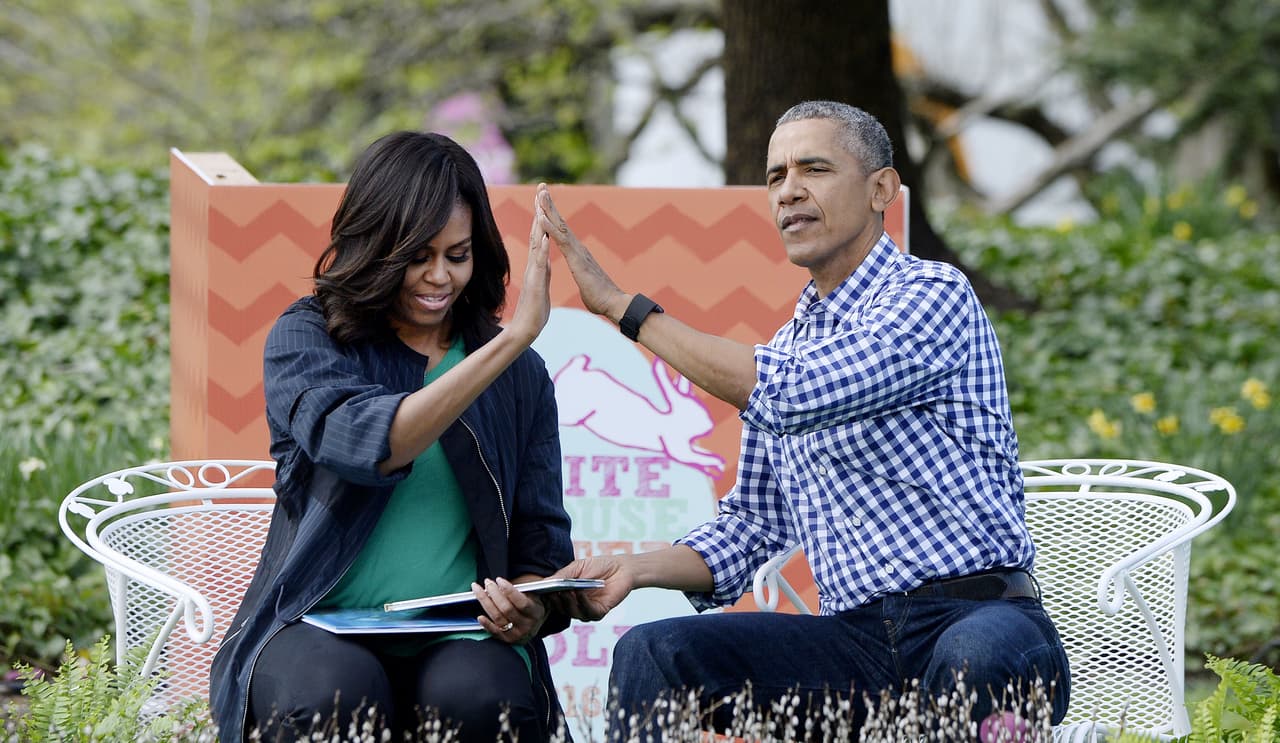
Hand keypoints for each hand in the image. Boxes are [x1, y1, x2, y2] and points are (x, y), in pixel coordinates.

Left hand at [471, 577, 547, 644]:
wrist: (532, 626)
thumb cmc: (529, 607)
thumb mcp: (533, 597)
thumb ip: (523, 590)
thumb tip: (508, 584)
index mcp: (535, 613)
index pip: (521, 602)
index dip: (509, 591)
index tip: (499, 580)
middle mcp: (527, 625)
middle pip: (506, 609)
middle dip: (494, 593)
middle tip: (487, 582)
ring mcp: (516, 634)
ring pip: (498, 618)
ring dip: (485, 602)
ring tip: (478, 590)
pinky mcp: (507, 640)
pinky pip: (494, 632)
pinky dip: (486, 624)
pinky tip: (479, 616)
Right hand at [508, 190, 552, 344]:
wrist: (526, 329)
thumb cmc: (534, 311)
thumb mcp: (541, 287)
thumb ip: (542, 273)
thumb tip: (544, 262)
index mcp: (538, 265)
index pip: (540, 236)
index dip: (542, 217)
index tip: (544, 199)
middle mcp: (534, 265)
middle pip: (536, 233)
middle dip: (539, 211)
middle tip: (541, 190)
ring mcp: (533, 273)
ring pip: (536, 244)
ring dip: (539, 225)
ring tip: (541, 206)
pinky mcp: (535, 283)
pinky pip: (540, 264)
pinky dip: (542, 250)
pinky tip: (545, 237)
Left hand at [535, 184, 628, 321]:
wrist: (613, 304)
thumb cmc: (600, 298)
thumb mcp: (587, 284)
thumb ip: (585, 278)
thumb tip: (588, 282)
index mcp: (577, 253)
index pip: (561, 231)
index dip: (552, 217)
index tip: (543, 203)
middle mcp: (578, 248)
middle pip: (560, 222)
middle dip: (549, 204)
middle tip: (541, 187)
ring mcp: (578, 251)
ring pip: (560, 225)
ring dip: (548, 209)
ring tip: (539, 194)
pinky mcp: (576, 258)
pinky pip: (560, 239)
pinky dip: (549, 227)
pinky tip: (540, 217)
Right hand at [547, 556, 634, 621]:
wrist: (621, 568)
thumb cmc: (598, 566)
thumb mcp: (576, 567)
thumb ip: (561, 575)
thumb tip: (544, 582)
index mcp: (566, 595)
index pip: (551, 599)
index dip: (542, 597)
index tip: (533, 591)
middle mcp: (574, 605)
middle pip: (559, 608)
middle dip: (554, 600)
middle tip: (549, 592)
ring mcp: (586, 610)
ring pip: (572, 612)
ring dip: (567, 601)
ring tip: (564, 590)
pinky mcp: (599, 612)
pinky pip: (588, 611)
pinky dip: (582, 602)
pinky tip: (580, 592)